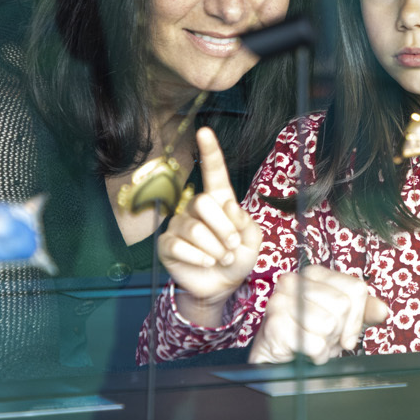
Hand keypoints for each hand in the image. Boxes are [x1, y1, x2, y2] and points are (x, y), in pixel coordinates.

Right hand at [158, 127, 261, 326]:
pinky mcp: (167, 245)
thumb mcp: (253, 241)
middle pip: (203, 203)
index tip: (204, 131)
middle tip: (232, 247)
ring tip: (222, 258)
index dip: (210, 151)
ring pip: (194, 228)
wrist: (221, 287)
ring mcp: (179, 225)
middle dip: (223, 228)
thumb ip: (246, 222)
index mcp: (219, 200)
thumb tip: (228, 206)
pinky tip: (206, 262)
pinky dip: (198, 256)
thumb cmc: (237, 259)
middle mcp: (196, 208)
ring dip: (214, 247)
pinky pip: (178, 245)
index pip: (213, 172)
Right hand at [249, 265, 390, 364]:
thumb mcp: (343, 320)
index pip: (356, 289)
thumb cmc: (310, 333)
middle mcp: (295, 281)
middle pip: (342, 305)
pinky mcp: (275, 324)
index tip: (346, 331)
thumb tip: (383, 311)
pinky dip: (315, 354)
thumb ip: (365, 311)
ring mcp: (281, 300)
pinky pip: (314, 343)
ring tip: (313, 341)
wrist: (279, 355)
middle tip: (324, 335)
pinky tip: (304, 351)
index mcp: (314, 273)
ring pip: (329, 324)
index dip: (357, 316)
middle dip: (339, 330)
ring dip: (326, 343)